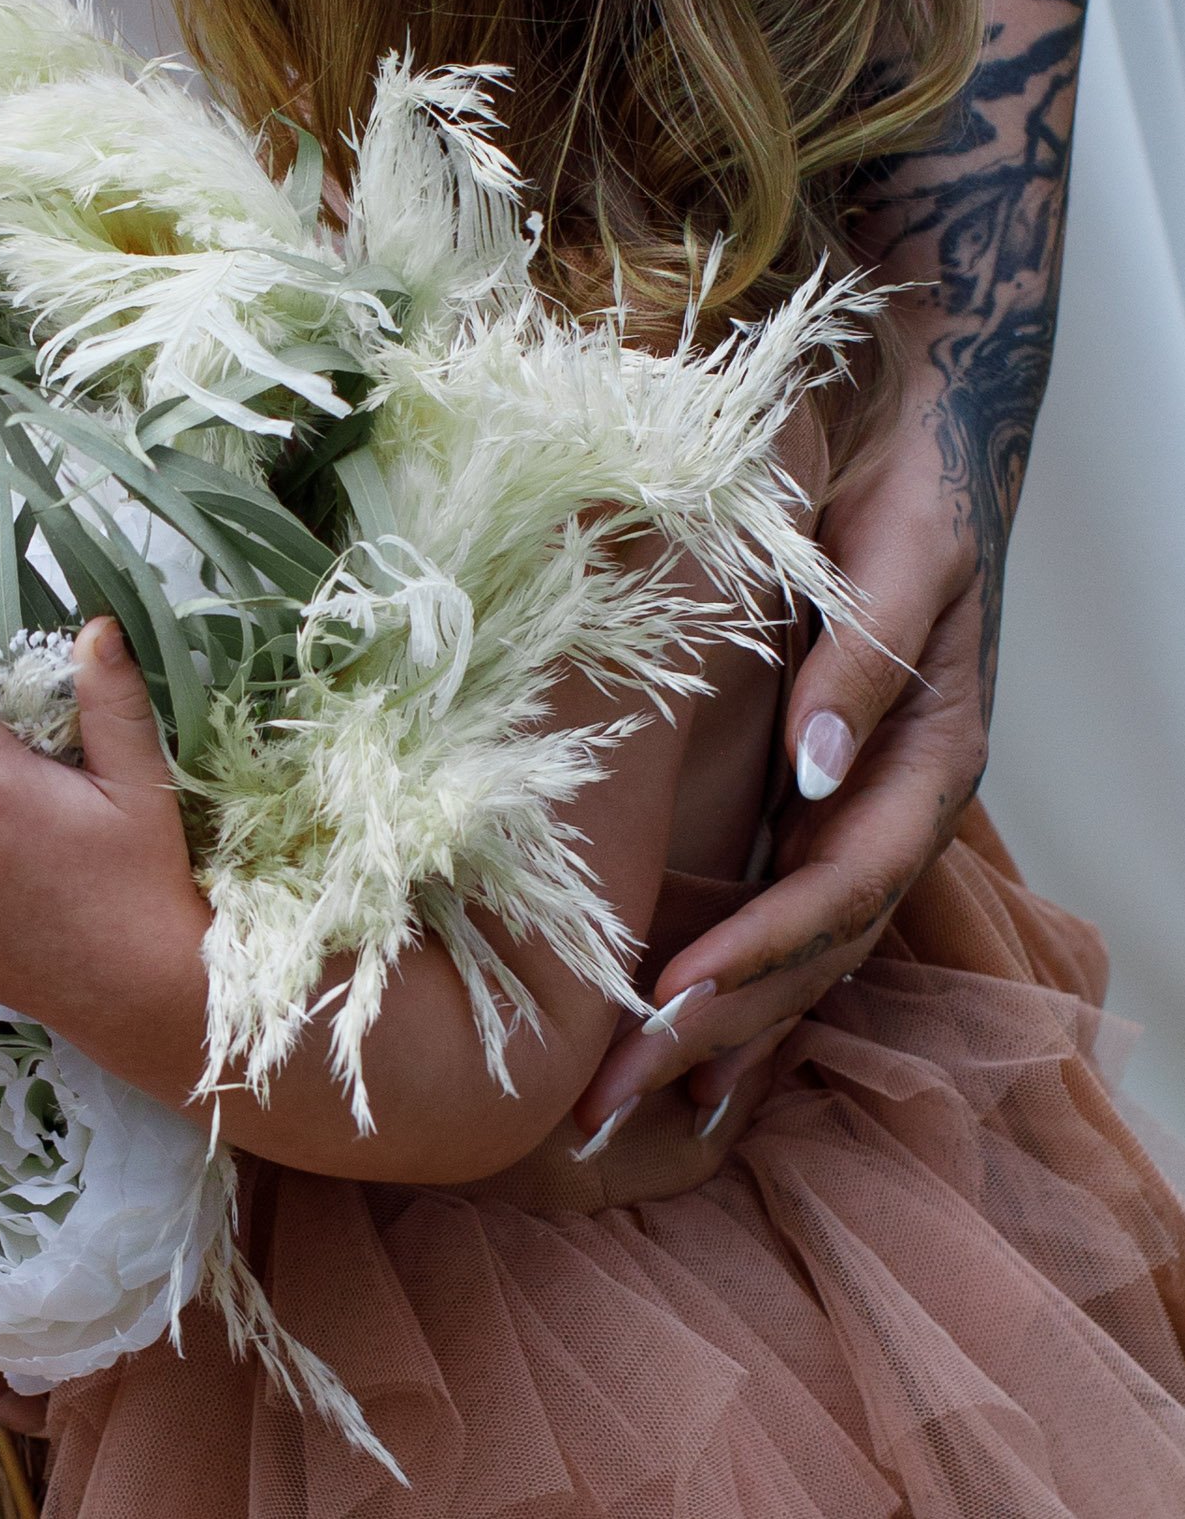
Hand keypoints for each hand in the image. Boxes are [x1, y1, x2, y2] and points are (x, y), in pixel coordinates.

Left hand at [572, 354, 992, 1136]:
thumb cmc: (902, 483)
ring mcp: (850, 808)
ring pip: (794, 951)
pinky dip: (730, 984)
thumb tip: (817, 769)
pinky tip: (670, 1040)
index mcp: (927, 758)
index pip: (840, 886)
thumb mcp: (902, 551)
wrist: (906, 429)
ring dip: (717, 1034)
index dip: (757, 950)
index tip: (667, 1000)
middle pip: (813, 949)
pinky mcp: (807, 794)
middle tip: (611, 1100)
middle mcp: (889, 802)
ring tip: (622, 1108)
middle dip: (718, 1028)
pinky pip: (771, 909)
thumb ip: (865, 655)